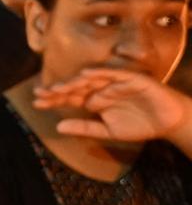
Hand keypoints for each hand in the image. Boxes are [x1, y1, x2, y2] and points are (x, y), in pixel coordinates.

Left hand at [33, 67, 191, 143]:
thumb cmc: (139, 125)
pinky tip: (86, 74)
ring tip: (57, 87)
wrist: (168, 123)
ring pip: (92, 79)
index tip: (36, 103)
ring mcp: (117, 82)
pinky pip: (115, 74)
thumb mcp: (107, 131)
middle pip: (76, 87)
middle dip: (58, 90)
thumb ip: (85, 128)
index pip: (70, 98)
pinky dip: (101, 73)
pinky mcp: (133, 79)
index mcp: (95, 100)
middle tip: (39, 94)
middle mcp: (103, 89)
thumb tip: (58, 126)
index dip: (54, 99)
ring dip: (74, 82)